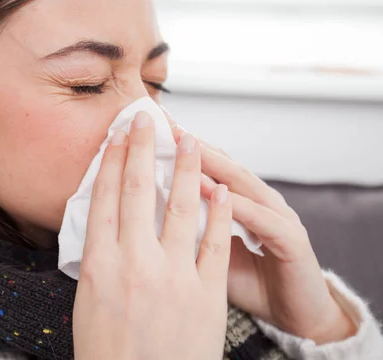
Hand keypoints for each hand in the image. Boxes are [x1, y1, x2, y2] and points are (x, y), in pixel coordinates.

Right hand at [73, 112, 232, 359]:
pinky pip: (213, 243)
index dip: (112, 161)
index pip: (104, 198)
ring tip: (190, 140)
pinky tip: (221, 190)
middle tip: (147, 120)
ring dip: (186, 169)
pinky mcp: (204, 293)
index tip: (118, 137)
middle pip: (136, 192)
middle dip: (142, 150)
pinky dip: (219, 214)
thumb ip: (97, 260)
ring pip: (179, 207)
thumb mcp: (87, 303)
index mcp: (99, 264)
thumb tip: (104, 225)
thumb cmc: (108, 354)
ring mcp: (172, 275)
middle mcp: (134, 262)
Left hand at [168, 124, 355, 343]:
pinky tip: (220, 194)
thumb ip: (188, 229)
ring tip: (190, 148)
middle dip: (197, 146)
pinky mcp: (293, 242)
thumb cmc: (250, 283)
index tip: (155, 132)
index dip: (183, 151)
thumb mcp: (209, 253)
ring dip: (217, 166)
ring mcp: (279, 219)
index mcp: (240, 204)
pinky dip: (241, 206)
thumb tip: (146, 214)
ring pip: (244, 185)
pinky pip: (263, 221)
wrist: (297, 319)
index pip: (210, 169)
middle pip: (225, 167)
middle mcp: (260, 203)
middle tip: (170, 125)